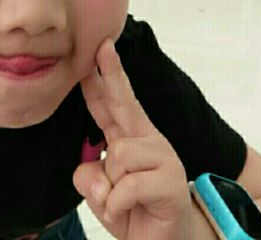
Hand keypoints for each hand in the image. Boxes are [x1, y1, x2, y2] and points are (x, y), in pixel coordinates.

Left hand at [73, 39, 191, 239]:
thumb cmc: (132, 211)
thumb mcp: (100, 193)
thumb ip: (89, 176)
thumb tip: (97, 173)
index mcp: (129, 137)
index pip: (111, 102)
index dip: (103, 75)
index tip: (99, 47)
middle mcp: (147, 140)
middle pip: (125, 102)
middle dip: (112, 73)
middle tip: (103, 46)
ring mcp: (162, 158)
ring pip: (118, 156)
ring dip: (110, 187)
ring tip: (121, 203)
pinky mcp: (171, 182)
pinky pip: (128, 186)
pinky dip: (117, 205)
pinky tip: (126, 213)